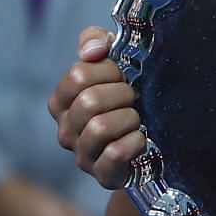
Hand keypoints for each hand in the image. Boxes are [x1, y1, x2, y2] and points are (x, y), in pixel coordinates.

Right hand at [48, 25, 148, 189]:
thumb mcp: (113, 59)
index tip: (122, 76)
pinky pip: (113, 155)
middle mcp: (66, 130)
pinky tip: (142, 138)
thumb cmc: (127, 94)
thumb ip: (95, 40)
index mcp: (62, 101)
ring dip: (129, 119)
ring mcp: (82, 156)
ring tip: (138, 119)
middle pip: (89, 101)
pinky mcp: (103, 175)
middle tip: (135, 99)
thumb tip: (92, 50)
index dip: (108, 71)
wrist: (152, 139)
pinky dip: (133, 143)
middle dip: (122, 95)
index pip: (77, 75)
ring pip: (100, 128)